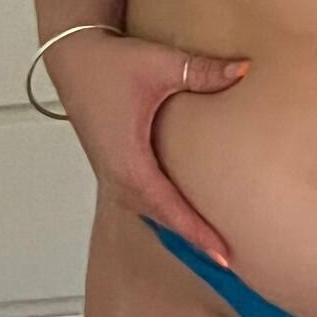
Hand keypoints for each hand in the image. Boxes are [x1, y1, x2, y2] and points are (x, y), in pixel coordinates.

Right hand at [44, 28, 248, 266]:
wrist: (72, 58)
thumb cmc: (109, 65)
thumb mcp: (160, 66)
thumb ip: (203, 72)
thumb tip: (244, 71)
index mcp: (130, 165)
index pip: (171, 210)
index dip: (199, 234)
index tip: (224, 256)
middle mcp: (119, 177)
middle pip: (162, 219)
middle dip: (194, 237)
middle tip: (228, 257)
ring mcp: (113, 173)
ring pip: (151, 210)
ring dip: (178, 224)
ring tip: (211, 239)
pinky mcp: (114, 163)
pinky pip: (142, 197)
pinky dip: (164, 208)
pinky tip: (182, 207)